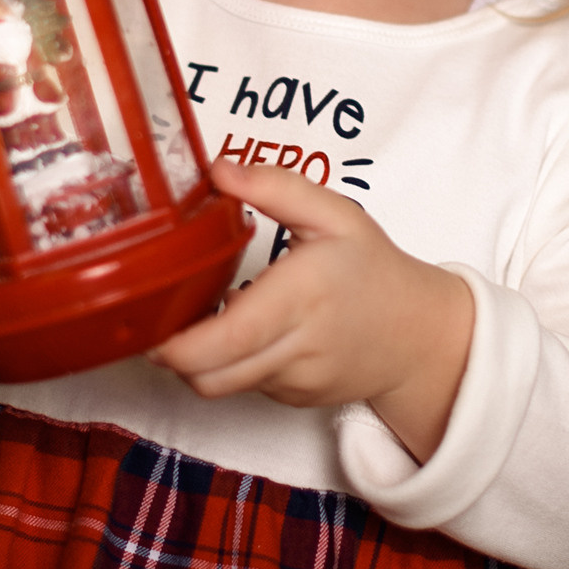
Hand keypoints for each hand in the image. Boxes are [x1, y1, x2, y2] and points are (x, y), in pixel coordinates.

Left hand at [150, 161, 474, 461]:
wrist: (418, 335)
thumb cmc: (373, 270)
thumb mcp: (335, 214)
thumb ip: (275, 187)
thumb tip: (217, 169)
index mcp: (302, 294)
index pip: (228, 337)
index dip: (178, 342)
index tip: (150, 321)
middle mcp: (297, 345)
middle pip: (209, 376)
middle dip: (170, 355)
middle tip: (156, 320)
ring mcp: (295, 380)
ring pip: (220, 385)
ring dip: (199, 359)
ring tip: (202, 319)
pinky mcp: (293, 399)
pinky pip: (244, 386)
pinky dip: (231, 364)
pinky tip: (245, 332)